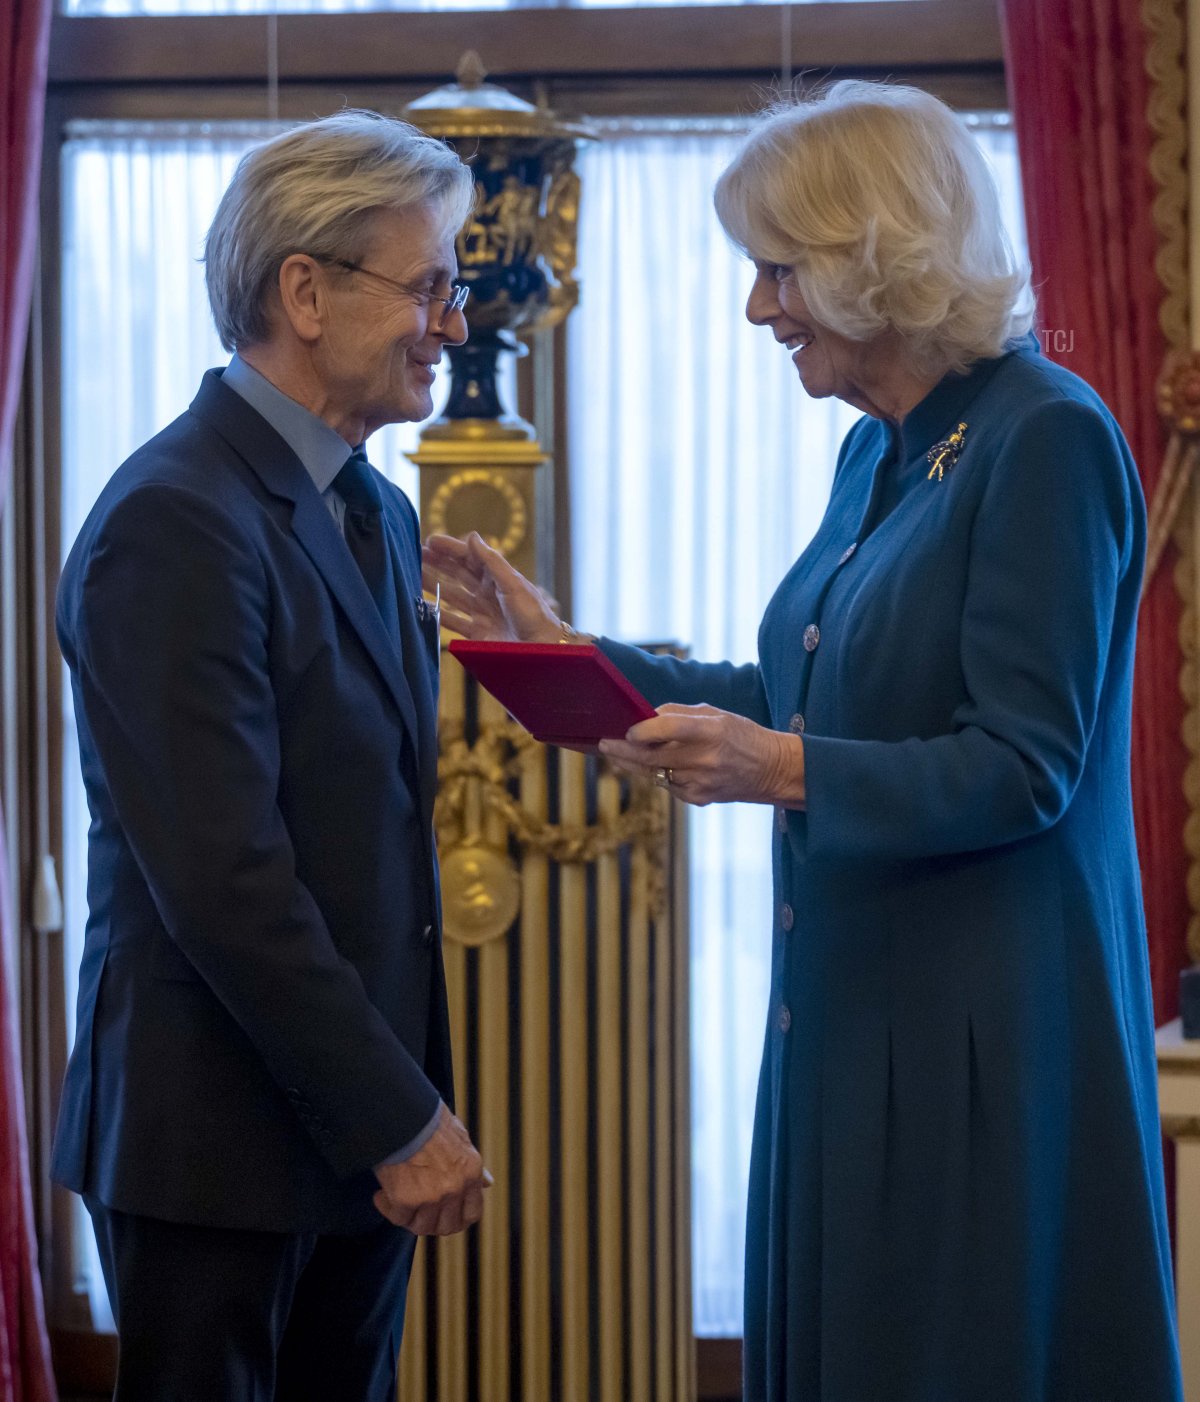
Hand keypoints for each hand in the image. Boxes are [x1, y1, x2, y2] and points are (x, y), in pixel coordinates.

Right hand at [373, 1103, 492, 1235]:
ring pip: (421, 1226)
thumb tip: (488, 1182)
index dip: (457, 1219)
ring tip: (396, 1197)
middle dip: (432, 1223)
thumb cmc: (426, 1119)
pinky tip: (382, 1194)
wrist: (399, 1113)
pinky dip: (387, 1208)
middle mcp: (455, 1188)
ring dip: (408, 1216)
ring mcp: (432, 1197)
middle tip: (417, 1211)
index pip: (472, 1214)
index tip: (443, 1215)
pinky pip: (398, 1218)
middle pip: (447, 1226)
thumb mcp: (459, 1137)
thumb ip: (473, 1165)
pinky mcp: (406, 1200)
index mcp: (471, 1172)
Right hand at [422, 532, 561, 642]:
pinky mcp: (476, 633)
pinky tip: (423, 605)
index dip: (451, 549)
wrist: (542, 649)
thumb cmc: (533, 614)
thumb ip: (491, 561)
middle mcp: (487, 593)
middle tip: (415, 554)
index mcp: (497, 578)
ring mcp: (481, 613)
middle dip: (437, 563)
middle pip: (458, 574)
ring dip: (433, 584)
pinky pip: (453, 621)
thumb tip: (472, 537)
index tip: (431, 540)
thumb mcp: (512, 583)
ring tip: (413, 574)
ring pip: (451, 595)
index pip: (470, 558)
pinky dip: (438, 614)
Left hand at [599, 703, 806, 808]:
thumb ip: (678, 714)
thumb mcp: (716, 714)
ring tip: (614, 752)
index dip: (643, 731)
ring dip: (632, 763)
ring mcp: (700, 783)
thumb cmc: (741, 735)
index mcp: (712, 731)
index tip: (627, 730)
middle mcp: (705, 759)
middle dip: (623, 750)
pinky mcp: (697, 799)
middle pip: (652, 757)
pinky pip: (666, 785)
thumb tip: (644, 717)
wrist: (771, 771)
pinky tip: (647, 765)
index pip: (669, 730)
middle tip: (603, 743)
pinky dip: (656, 774)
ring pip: (654, 773)